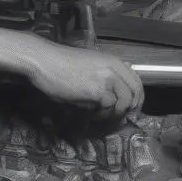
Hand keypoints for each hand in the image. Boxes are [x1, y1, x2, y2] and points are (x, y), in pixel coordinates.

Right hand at [26, 43, 142, 120]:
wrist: (45, 62)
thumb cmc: (60, 64)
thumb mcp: (88, 65)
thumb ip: (104, 76)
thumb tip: (113, 96)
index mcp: (113, 61)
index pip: (136, 82)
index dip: (137, 98)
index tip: (130, 109)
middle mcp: (114, 69)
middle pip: (134, 94)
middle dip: (129, 110)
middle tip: (119, 119)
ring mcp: (107, 80)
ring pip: (123, 104)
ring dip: (112, 114)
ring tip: (98, 116)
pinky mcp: (98, 92)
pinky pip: (108, 109)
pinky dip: (100, 115)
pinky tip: (88, 114)